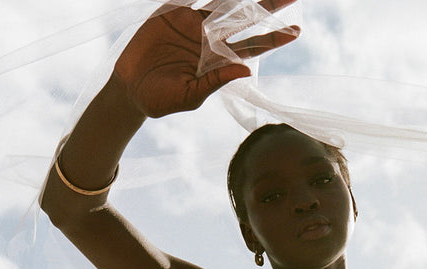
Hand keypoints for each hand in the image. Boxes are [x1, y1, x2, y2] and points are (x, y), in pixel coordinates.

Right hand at [114, 0, 298, 117]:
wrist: (130, 87)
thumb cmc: (161, 100)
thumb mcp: (189, 95)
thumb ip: (216, 81)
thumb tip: (246, 70)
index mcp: (219, 61)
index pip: (253, 47)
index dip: (274, 38)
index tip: (296, 32)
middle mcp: (211, 38)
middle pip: (245, 18)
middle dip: (267, 6)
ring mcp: (193, 22)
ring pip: (222, 0)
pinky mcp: (172, 10)